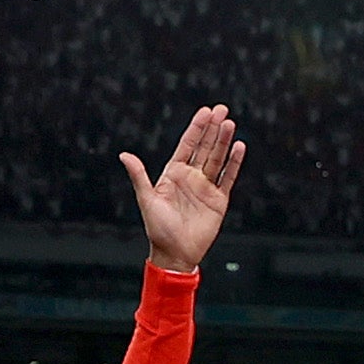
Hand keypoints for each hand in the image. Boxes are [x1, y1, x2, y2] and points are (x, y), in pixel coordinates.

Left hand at [127, 103, 245, 273]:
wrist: (175, 254)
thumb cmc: (158, 229)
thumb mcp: (147, 200)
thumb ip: (138, 176)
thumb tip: (124, 155)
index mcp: (173, 174)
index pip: (187, 145)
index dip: (196, 128)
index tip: (205, 112)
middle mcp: (191, 177)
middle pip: (205, 147)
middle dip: (213, 128)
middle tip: (221, 109)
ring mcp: (206, 187)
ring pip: (217, 158)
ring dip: (224, 141)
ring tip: (230, 124)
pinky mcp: (219, 200)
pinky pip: (227, 178)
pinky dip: (233, 163)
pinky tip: (238, 148)